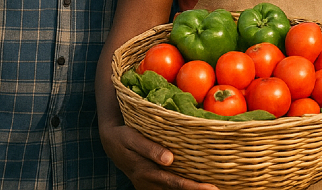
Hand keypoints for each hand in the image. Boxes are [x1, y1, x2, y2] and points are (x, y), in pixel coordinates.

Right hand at [100, 123, 217, 189]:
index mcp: (146, 173)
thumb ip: (150, 149)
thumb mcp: (132, 139)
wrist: (109, 141)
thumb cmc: (123, 136)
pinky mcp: (150, 183)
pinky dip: (180, 188)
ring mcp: (148, 185)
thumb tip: (170, 160)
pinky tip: (194, 185)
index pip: (175, 183)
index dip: (194, 187)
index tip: (211, 188)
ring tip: (209, 188)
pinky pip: (167, 188)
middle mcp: (148, 183)